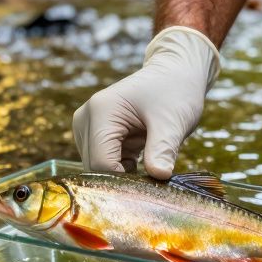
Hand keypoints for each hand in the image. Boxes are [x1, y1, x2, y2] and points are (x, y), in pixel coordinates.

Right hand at [73, 26, 219, 178]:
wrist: (174, 74)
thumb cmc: (176, 91)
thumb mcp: (173, 121)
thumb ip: (163, 148)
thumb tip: (159, 176)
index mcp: (101, 111)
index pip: (101, 163)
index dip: (124, 181)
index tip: (151, 187)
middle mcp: (85, 118)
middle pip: (95, 168)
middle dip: (123, 179)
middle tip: (154, 178)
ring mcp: (86, 126)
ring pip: (97, 168)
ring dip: (123, 175)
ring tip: (150, 162)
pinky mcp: (93, 134)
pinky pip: (103, 162)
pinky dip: (122, 168)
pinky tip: (143, 159)